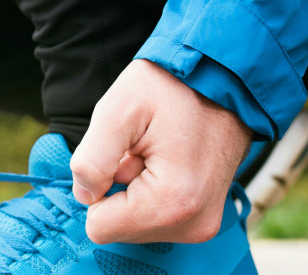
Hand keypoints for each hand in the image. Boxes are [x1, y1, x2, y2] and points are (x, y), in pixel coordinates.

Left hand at [70, 59, 251, 243]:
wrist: (222, 78)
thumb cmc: (171, 87)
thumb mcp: (118, 109)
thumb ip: (92, 158)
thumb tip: (85, 195)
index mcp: (172, 202)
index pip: (100, 227)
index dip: (98, 187)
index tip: (124, 154)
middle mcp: (192, 224)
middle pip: (119, 228)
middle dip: (120, 188)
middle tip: (143, 150)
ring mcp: (202, 224)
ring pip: (136, 224)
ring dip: (136, 188)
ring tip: (158, 152)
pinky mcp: (205, 219)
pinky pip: (156, 219)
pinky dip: (153, 192)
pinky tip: (169, 161)